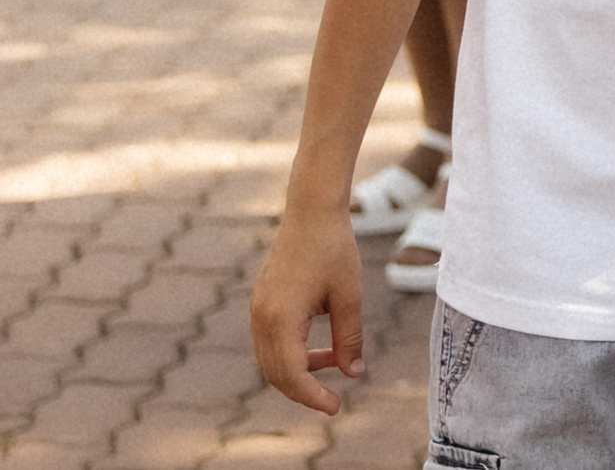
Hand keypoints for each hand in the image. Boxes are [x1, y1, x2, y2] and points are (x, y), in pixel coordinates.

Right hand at [249, 212, 367, 414]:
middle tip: (334, 400)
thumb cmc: (333, 250)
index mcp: (281, 319)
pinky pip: (271, 342)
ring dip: (299, 371)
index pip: (291, 374)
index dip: (312, 396)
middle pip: (276, 373)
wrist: (311, 213)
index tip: (335, 407)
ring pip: (271, 359)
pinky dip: (292, 354)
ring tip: (334, 365)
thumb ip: (349, 337)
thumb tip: (352, 372)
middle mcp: (261, 318)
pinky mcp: (261, 304)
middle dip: (304, 391)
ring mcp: (257, 311)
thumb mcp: (349, 296)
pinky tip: (320, 350)